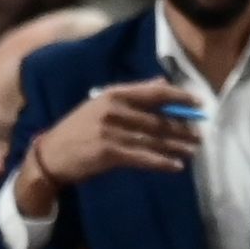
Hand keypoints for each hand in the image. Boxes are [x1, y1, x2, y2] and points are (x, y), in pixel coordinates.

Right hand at [34, 78, 200, 184]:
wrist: (50, 156)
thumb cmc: (79, 128)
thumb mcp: (101, 104)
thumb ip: (133, 93)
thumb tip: (162, 82)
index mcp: (113, 94)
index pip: (154, 93)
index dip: (180, 97)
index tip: (199, 103)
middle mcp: (114, 110)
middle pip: (158, 119)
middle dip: (182, 128)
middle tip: (200, 135)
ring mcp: (111, 132)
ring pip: (154, 140)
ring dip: (177, 146)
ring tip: (193, 150)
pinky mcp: (109, 153)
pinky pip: (143, 158)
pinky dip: (162, 162)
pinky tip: (177, 166)